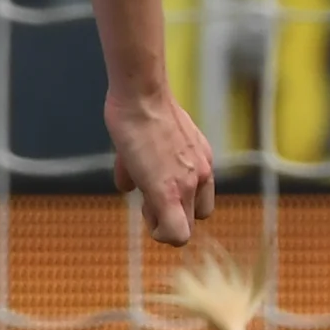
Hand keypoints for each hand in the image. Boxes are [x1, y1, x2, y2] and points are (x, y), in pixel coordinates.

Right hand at [109, 87, 216, 244]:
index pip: (199, 200)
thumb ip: (144, 164)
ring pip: (185, 229)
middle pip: (194, 218)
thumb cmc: (140, 111)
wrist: (141, 96)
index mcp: (201, 161)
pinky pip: (174, 233)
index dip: (176, 203)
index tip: (153, 192)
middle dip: (168, 217)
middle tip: (146, 200)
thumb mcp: (151, 138)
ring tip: (145, 199)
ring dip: (161, 223)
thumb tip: (127, 186)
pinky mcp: (169, 191)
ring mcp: (190, 183)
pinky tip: (143, 208)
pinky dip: (159, 233)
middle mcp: (203, 174)